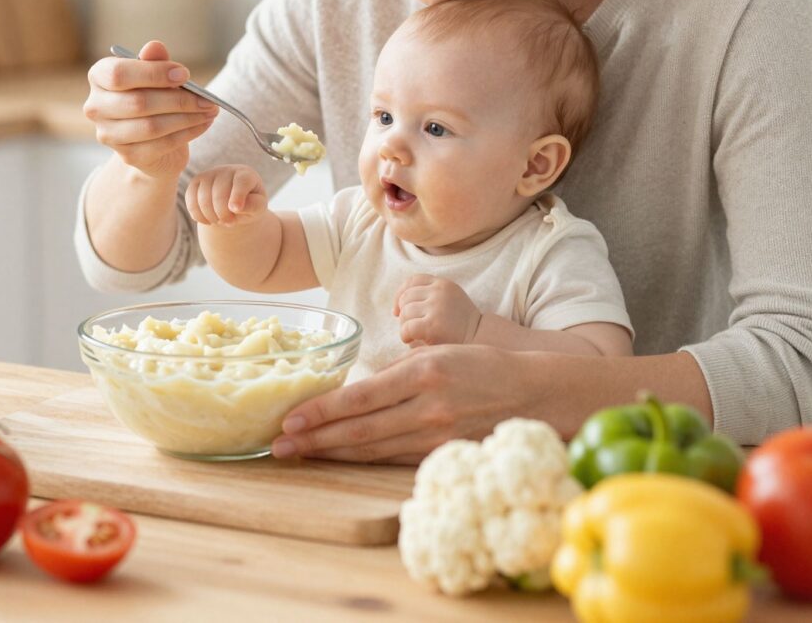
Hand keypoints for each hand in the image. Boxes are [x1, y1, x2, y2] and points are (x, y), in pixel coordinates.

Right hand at [83, 40, 219, 179]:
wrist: (152, 141)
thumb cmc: (153, 98)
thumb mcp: (156, 76)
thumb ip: (154, 62)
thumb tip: (154, 46)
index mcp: (99, 77)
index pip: (119, 74)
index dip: (153, 74)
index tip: (185, 74)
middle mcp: (96, 107)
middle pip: (138, 103)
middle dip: (179, 100)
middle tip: (207, 99)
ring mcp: (108, 135)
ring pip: (151, 127)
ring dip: (188, 118)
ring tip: (210, 110)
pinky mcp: (127, 156)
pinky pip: (162, 144)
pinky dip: (188, 133)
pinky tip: (203, 124)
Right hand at [186, 164, 267, 225]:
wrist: (234, 203)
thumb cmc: (250, 204)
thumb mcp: (259, 207)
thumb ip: (253, 206)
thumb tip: (237, 208)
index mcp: (246, 174)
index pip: (241, 182)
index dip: (237, 196)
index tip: (236, 209)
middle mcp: (227, 170)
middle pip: (220, 193)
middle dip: (223, 214)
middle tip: (230, 223)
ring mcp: (209, 174)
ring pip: (203, 198)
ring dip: (211, 216)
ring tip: (220, 221)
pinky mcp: (196, 182)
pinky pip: (191, 200)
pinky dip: (197, 215)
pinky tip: (207, 221)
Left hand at [271, 345, 532, 463]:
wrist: (533, 393)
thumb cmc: (482, 365)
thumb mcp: (439, 352)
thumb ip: (399, 373)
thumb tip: (353, 394)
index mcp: (423, 372)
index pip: (360, 397)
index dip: (321, 411)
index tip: (289, 419)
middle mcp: (427, 405)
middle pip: (359, 428)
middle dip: (314, 438)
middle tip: (278, 445)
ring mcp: (436, 434)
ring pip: (372, 448)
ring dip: (331, 452)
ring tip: (299, 454)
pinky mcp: (442, 453)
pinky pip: (393, 458)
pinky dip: (362, 458)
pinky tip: (339, 458)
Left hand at [393, 275, 481, 345]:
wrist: (481, 343)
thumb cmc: (460, 328)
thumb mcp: (448, 303)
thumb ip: (428, 298)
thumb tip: (396, 307)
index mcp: (444, 284)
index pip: (413, 280)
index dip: (400, 294)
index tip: (397, 310)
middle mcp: (440, 291)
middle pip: (406, 297)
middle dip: (403, 314)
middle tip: (410, 328)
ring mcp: (437, 307)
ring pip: (405, 313)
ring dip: (404, 326)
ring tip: (414, 336)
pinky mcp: (433, 325)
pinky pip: (407, 327)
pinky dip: (405, 335)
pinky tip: (411, 341)